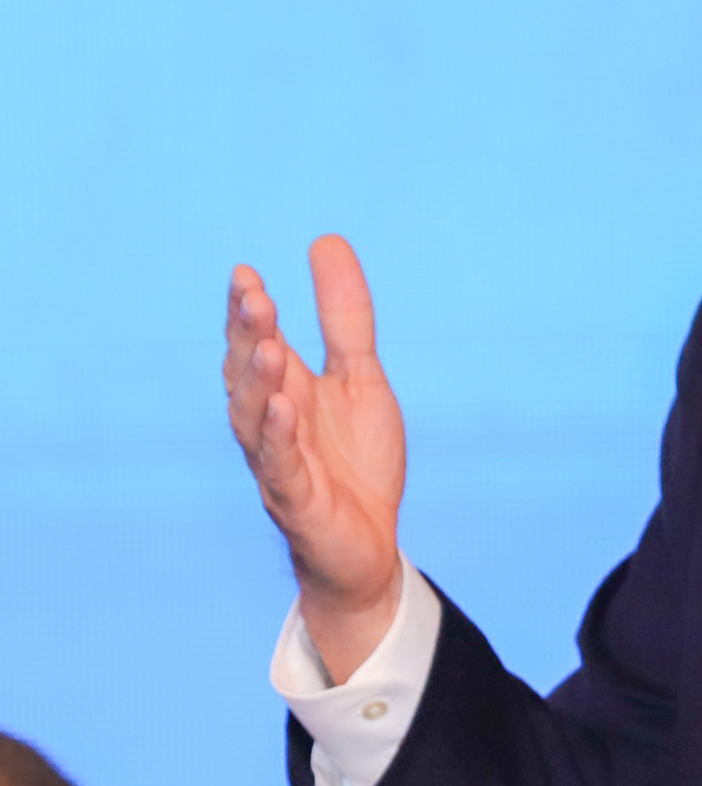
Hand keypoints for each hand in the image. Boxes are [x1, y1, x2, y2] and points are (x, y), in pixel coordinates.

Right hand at [224, 235, 405, 682]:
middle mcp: (270, 425)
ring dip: (258, 380)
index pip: (257, 345)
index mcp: (283, 392)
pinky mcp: (298, 502)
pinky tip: (282, 407)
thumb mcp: (362, 376)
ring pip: (256, 419)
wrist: (370, 546)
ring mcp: (279, 464)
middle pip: (249, 375)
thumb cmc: (355, 460)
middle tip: (253, 295)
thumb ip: (344, 316)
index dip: (248, 313)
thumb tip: (325, 240)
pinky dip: (279, 437)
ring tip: (267, 343)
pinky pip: (282, 467)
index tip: (246, 273)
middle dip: (248, 336)